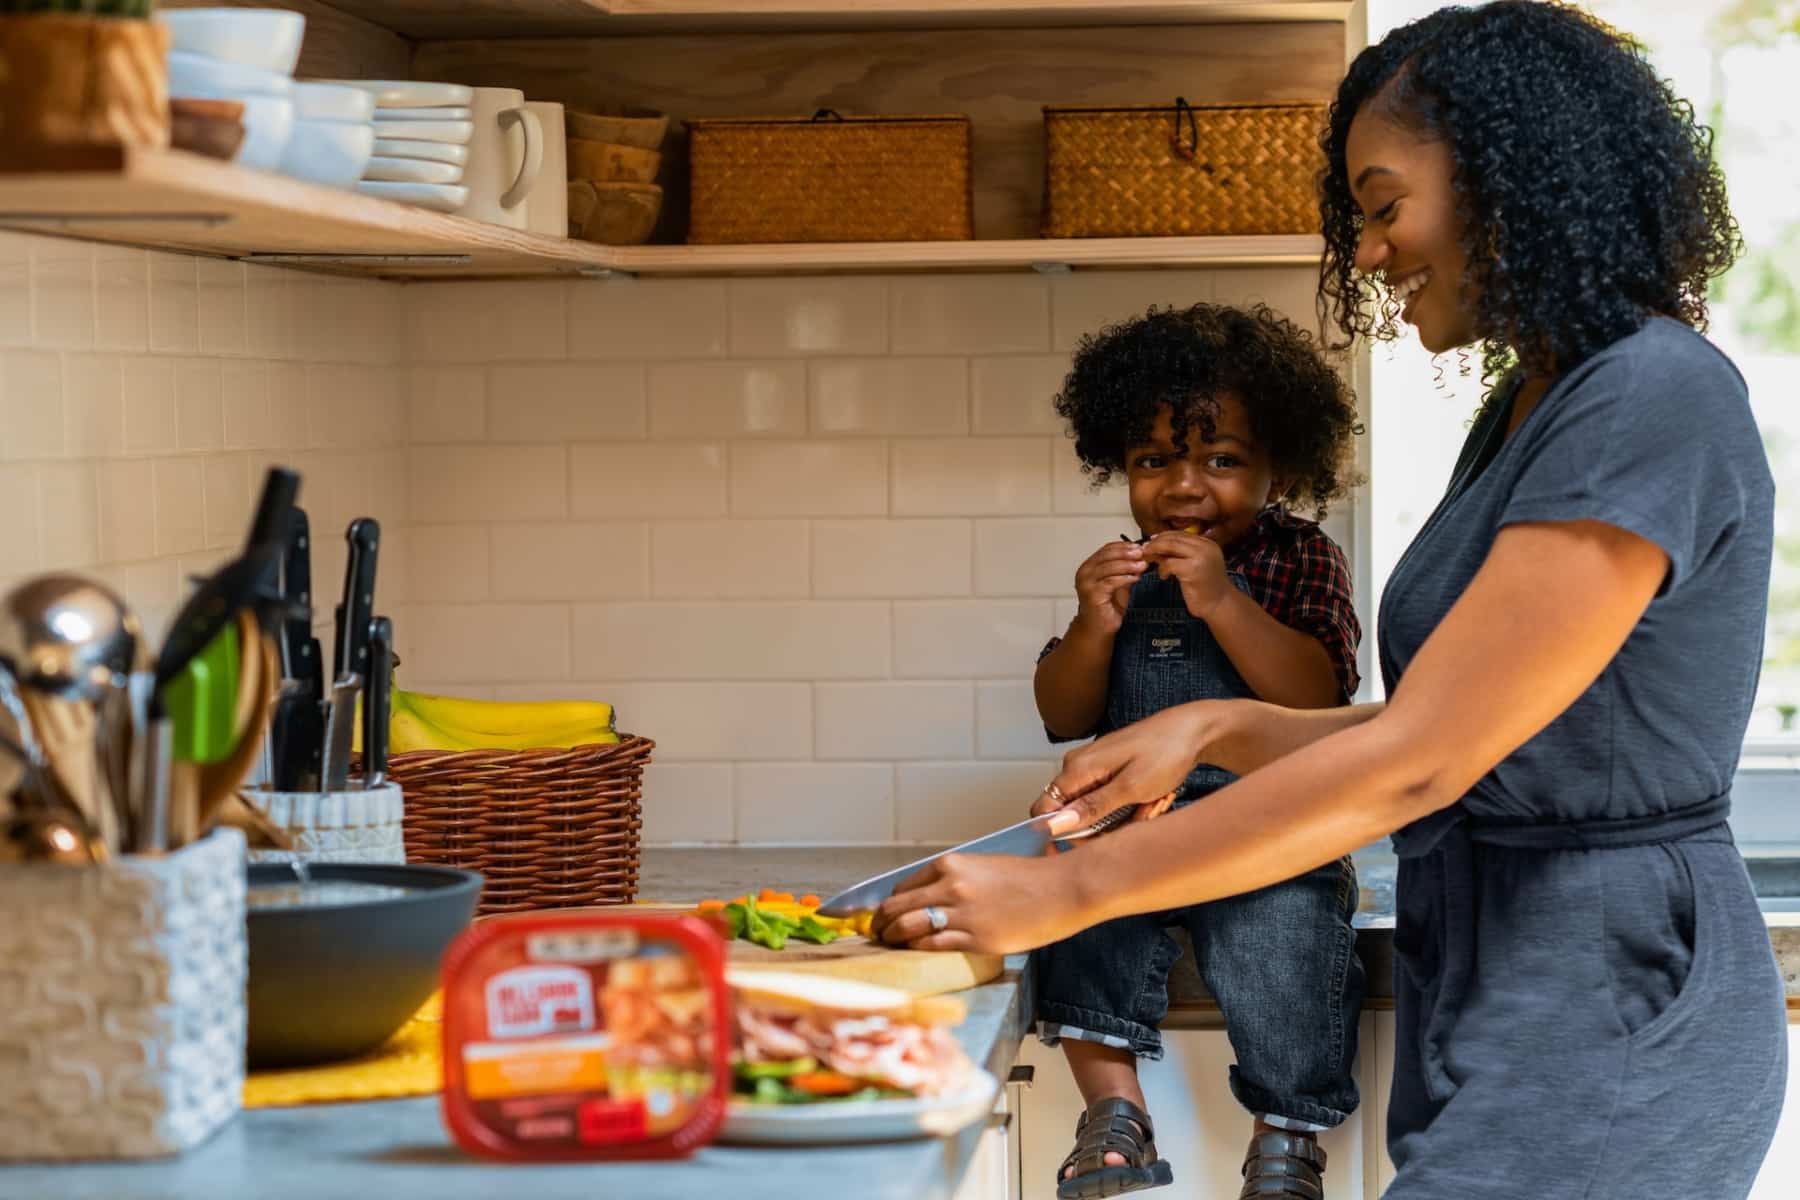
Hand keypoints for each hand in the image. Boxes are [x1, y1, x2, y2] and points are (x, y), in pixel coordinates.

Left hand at [871, 852, 1091, 954]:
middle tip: (876, 933)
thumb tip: (926, 899)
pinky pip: (933, 946)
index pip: (902, 886)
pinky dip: (918, 950)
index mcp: (950, 864)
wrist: (1061, 890)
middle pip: (897, 908)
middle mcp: (950, 887)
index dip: (888, 903)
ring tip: (890, 945)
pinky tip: (915, 952)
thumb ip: (953, 880)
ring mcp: (962, 914)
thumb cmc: (1027, 878)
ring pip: (908, 928)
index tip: (884, 914)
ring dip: (893, 939)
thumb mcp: (982, 867)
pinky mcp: (976, 939)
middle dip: (881, 923)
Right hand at [1037, 702, 1226, 833]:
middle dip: (1106, 827)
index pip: (1044, 808)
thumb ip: (1092, 808)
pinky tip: (1151, 799)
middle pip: (1074, 815)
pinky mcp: (1109, 772)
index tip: (1078, 850)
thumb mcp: (1131, 787)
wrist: (1193, 731)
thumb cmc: (1166, 752)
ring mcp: (1095, 769)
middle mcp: (1079, 767)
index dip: (1055, 834)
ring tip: (1152, 804)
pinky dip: (1132, 807)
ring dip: (1125, 818)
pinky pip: (1110, 802)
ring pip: (1096, 812)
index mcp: (1077, 767)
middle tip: (1139, 817)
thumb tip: (1058, 824)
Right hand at [1072, 540, 1146, 635]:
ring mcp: (1086, 583)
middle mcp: (1084, 572)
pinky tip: (1136, 578)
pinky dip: (1125, 578)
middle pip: (1107, 555)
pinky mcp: (1092, 594)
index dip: (1124, 546)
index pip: (1106, 549)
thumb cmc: (1107, 607)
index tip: (1139, 547)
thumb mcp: (1119, 583)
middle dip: (1127, 553)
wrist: (1098, 628)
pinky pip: (1111, 582)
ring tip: (1142, 566)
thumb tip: (1141, 557)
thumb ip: (1126, 570)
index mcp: (1089, 566)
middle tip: (1142, 553)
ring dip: (1128, 565)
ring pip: (1110, 567)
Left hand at [1141, 530, 1229, 619]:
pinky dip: (1162, 569)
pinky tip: (1164, 576)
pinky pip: (1169, 563)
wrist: (1220, 604)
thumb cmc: (1205, 587)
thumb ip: (1179, 554)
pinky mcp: (1192, 570)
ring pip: (1170, 546)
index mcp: (1207, 543)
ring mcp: (1200, 557)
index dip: (1163, 536)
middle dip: (1156, 543)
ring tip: (1150, 561)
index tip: (1151, 542)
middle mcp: (1205, 546)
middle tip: (1145, 550)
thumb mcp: (1194, 564)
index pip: (1180, 534)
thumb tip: (1155, 545)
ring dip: (1156, 553)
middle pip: (1174, 538)